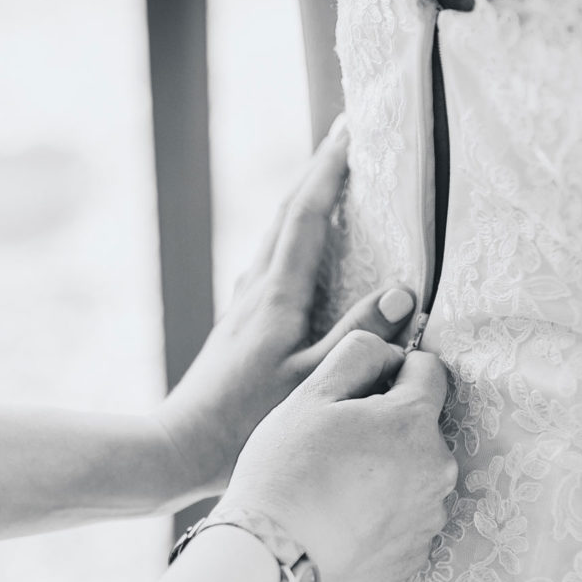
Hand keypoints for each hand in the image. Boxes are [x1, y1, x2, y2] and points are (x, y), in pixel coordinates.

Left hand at [155, 122, 419, 502]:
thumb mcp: (314, 382)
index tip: (350, 132)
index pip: (306, 217)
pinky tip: (289, 255)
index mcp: (276, 298)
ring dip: (300, 203)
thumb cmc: (246, 424)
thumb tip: (404, 290)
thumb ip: (360, 336)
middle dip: (316, 173)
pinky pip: (268, 265)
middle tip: (341, 134)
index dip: (329, 172)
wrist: (177, 449)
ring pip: (273, 238)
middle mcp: (254, 292)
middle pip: (285, 216)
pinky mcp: (236, 329)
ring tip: (324, 183)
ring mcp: (241, 309)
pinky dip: (287, 240)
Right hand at [218, 332, 456, 581]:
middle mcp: (438, 469)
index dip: (392, 372)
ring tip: (336, 487)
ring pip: (415, 471)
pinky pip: (407, 515)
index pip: (429, 370)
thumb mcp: (311, 394)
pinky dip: (384, 511)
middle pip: (422, 425)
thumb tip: (390, 351)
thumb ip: (359, 353)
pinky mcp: (417, 554)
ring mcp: (430, 516)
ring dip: (389, 469)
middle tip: (336, 445)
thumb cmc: (285, 471)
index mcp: (415, 421)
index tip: (357, 394)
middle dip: (389, 425)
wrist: (271, 560)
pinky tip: (344, 519)